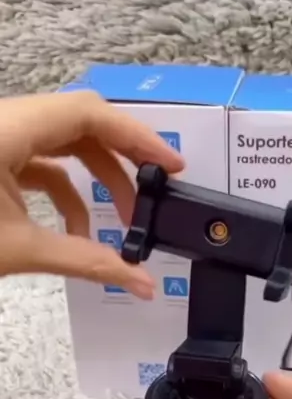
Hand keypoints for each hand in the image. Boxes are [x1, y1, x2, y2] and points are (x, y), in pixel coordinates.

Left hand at [0, 91, 183, 296]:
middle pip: (79, 124)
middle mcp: (4, 123)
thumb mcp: (21, 251)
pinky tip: (77, 230)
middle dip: (121, 160)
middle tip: (155, 188)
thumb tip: (142, 283)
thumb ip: (86, 262)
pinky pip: (37, 161)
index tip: (169, 165)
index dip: (137, 137)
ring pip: (60, 142)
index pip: (89, 114)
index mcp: (8, 130)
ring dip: (96, 179)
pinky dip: (64, 190)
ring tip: (122, 217)